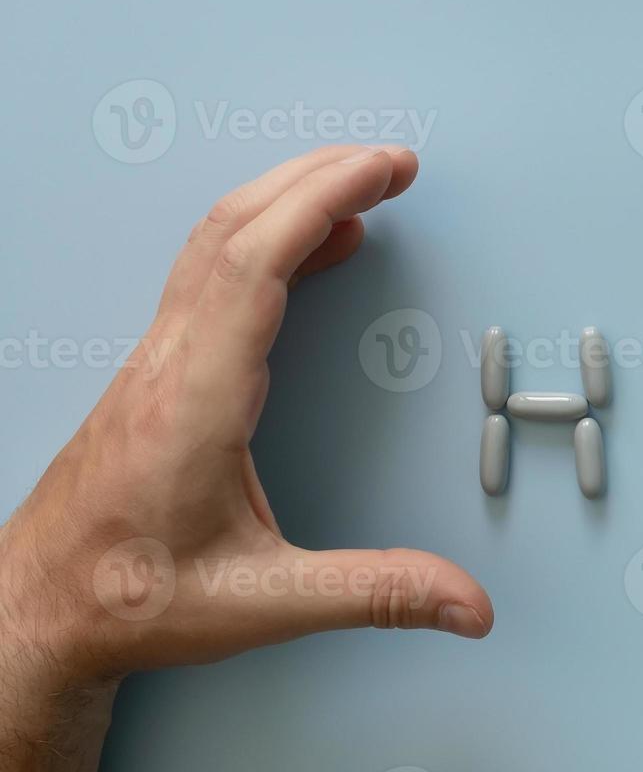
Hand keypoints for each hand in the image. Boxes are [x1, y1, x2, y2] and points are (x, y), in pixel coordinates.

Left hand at [0, 145, 492, 691]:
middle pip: (234, 227)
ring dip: (289, 196)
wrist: (37, 610)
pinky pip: (215, 273)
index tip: (384, 169)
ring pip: (216, 241)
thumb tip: (470, 604)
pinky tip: (315, 250)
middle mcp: (169, 363)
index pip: (254, 265)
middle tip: (394, 161)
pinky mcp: (161, 370)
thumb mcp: (261, 605)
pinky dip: (272, 238)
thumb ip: (374, 595)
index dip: (321, 201)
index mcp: (194, 401)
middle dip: (317, 176)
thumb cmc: (128, 602)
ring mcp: (158, 360)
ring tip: (362, 183)